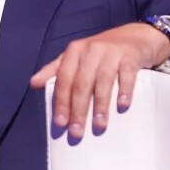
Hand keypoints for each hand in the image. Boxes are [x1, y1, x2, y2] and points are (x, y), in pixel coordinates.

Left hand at [29, 22, 169, 137]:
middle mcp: (91, 49)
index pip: (64, 78)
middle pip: (81, 82)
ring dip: (100, 104)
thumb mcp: (76, 57)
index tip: (60, 123)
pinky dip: (124, 89)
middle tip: (76, 132)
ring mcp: (111, 51)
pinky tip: (122, 105)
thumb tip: (33, 83)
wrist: (135, 37)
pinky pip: (126, 74)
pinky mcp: (130, 56)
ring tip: (99, 125)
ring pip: (103, 80)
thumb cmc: (101, 52)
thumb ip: (55, 69)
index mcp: (74, 51)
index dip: (61, 101)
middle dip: (78, 109)